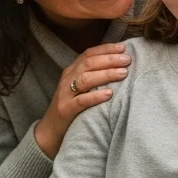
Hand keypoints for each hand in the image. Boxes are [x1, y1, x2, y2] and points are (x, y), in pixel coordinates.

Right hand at [34, 43, 130, 157]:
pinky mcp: (65, 109)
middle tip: (127, 60)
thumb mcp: (79, 87)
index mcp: (71, 70)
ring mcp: (65, 93)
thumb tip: (118, 65)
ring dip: (106, 74)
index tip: (123, 48)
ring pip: (85, 79)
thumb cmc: (71, 107)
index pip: (88, 53)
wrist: (50, 130)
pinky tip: (109, 94)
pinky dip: (96, 96)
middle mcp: (67, 78)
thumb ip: (93, 75)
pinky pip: (81, 101)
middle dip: (109, 59)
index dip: (105, 49)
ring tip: (123, 73)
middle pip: (88, 63)